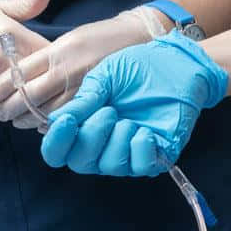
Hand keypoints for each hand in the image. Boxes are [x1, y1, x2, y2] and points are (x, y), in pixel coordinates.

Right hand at [0, 0, 54, 105]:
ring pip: (26, 98)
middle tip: (59, 83)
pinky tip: (17, 98)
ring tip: (40, 93)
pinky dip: (14, 106)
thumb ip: (27, 3)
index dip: (61, 60)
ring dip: (34, 98)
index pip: (51, 54)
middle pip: (43, 81)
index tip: (65, 61)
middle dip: (53, 84)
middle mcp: (1, 58)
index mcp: (11, 33)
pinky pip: (7, 107)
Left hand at [0, 8, 159, 126]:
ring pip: (47, 110)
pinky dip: (52, 123)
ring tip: (15, 120)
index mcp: (58, 50)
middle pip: (29, 94)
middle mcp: (68, 68)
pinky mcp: (97, 98)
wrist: (138, 39)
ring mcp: (83, 85)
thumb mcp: (70, 39)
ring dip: (27, 118)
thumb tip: (19, 72)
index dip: (1, 86)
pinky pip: (69, 117)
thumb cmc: (100, 38)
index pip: (21, 71)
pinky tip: (42, 125)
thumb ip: (46, 56)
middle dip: (10, 107)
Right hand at [38, 35, 228, 176]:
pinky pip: (140, 167)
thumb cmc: (138, 68)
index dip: (56, 142)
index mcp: (83, 126)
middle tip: (109, 111)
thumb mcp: (104, 78)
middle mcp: (102, 146)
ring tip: (130, 119)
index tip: (66, 120)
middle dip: (91, 136)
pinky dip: (140, 148)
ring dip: (117, 140)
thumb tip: (54, 120)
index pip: (57, 152)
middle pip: (79, 162)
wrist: (175, 64)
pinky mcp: (155, 156)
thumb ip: (82, 101)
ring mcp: (128, 153)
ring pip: (109, 166)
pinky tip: (146, 130)